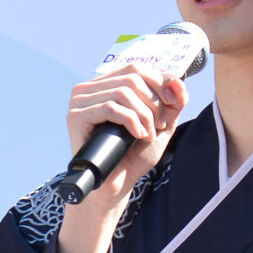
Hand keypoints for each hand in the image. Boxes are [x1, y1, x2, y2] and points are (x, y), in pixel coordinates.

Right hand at [57, 66, 187, 252]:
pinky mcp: (75, 116)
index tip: (172, 107)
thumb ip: (174, 101)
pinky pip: (111, 106)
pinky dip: (132, 121)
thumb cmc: (134, 155)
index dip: (161, 83)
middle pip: (133, 76)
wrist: (116, 184)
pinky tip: (137, 135)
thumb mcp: (162, 123)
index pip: (138, 67)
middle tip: (159, 125)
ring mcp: (80, 101)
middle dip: (154, 102)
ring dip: (144, 114)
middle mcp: (90, 88)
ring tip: (147, 134)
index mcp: (107, 84)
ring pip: (124, 91)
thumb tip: (178, 79)